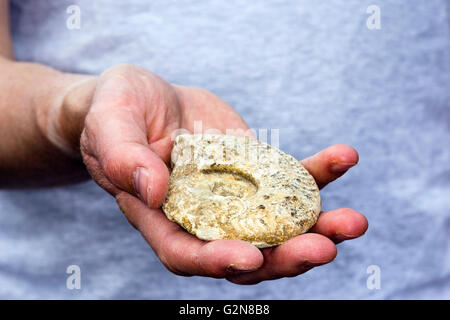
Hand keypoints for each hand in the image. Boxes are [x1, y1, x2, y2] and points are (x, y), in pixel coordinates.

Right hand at [80, 64, 367, 283]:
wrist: (149, 100)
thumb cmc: (117, 112)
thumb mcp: (109, 124)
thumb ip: (122, 156)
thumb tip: (151, 188)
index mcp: (161, 217)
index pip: (186, 253)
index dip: (217, 261)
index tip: (251, 259)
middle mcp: (203, 217)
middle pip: (247, 251)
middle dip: (285, 257)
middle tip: (323, 249)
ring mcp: (235, 197)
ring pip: (279, 224)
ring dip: (318, 227)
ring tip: (353, 222)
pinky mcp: (258, 172)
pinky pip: (292, 178)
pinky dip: (319, 173)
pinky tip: (344, 158)